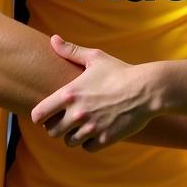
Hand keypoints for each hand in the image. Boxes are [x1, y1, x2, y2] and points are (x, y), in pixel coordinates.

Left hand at [31, 36, 157, 150]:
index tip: (47, 113)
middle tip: (67, 120)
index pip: (38, 115)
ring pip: (69, 142)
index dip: (40, 115)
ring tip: (83, 124)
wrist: (147, 89)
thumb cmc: (120, 72)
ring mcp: (90, 128)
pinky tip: (96, 130)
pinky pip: (87, 148)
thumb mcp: (95, 58)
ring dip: (74, 135)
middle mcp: (76, 113)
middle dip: (58, 127)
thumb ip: (71, 51)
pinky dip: (90, 142)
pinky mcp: (104, 139)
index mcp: (69, 94)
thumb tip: (53, 39)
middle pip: (52, 132)